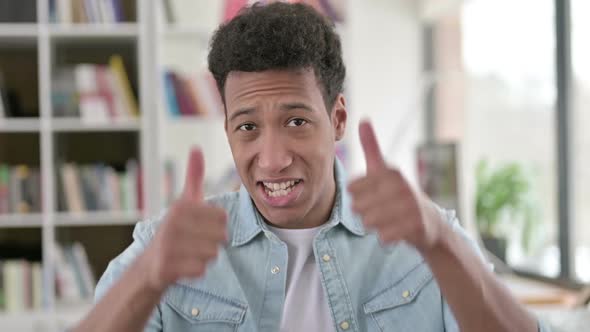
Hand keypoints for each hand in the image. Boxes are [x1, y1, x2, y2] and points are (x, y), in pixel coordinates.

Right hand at [142, 148, 227, 291]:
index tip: (199, 226)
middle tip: (194, 242)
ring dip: (205, 257)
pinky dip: (196, 270)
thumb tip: (196, 148)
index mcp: (180, 206)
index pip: (223, 217)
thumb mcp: (184, 201)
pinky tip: (183, 265)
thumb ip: (194, 176)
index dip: (216, 225)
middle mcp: (173, 224)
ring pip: (213, 254)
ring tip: (188, 253)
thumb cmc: (175, 230)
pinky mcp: (167, 267)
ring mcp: (169, 246)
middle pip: (221, 236)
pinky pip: (202, 270)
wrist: (150, 265)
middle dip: (212, 242)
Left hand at [347, 121, 443, 250]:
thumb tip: (364, 119)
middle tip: (380, 211)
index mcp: (391, 172)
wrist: (430, 223)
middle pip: (358, 207)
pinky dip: (385, 237)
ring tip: (387, 220)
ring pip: (369, 222)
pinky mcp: (416, 225)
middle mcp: (401, 186)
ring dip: (374, 225)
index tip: (371, 196)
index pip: (352, 189)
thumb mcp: (384, 169)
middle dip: (364, 213)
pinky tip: (395, 231)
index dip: (357, 197)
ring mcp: (410, 206)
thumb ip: (372, 147)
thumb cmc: (399, 194)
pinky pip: (384, 236)